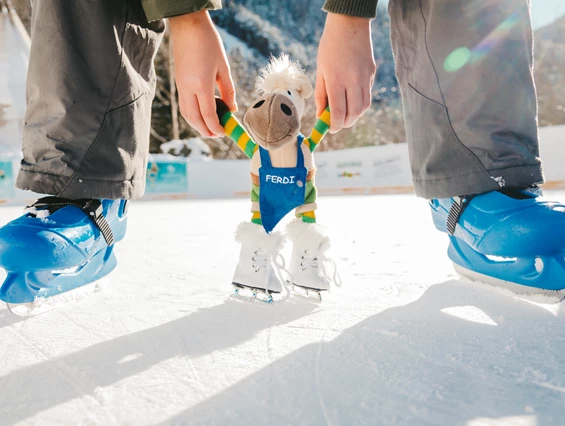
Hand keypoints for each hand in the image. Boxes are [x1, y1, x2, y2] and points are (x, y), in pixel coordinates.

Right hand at [169, 11, 236, 137]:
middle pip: (194, 119)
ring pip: (186, 114)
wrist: (187, 25)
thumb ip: (228, 90)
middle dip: (205, 130)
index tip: (224, 132)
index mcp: (201, 85)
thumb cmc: (208, 43)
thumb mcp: (223, 67)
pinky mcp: (178, 82)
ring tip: (210, 128)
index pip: (208, 115)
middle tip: (217, 135)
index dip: (216, 127)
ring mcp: (180, 86)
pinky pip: (184, 105)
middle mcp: (188, 88)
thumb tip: (232, 109)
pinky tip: (203, 113)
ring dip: (197, 124)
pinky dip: (192, 114)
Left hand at [315, 13, 375, 132]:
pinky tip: (351, 98)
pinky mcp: (372, 73)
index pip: (338, 112)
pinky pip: (367, 95)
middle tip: (337, 123)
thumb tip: (321, 115)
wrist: (349, 24)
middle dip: (345, 123)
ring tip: (345, 113)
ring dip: (354, 115)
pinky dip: (360, 103)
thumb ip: (321, 95)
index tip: (330, 128)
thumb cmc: (330, 46)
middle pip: (354, 114)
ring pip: (364, 107)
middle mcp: (353, 80)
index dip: (335, 125)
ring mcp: (365, 77)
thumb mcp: (320, 70)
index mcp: (337, 79)